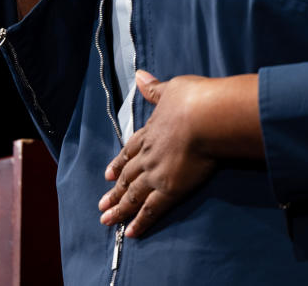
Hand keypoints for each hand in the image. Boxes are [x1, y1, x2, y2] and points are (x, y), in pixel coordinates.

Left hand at [98, 71, 217, 237]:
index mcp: (150, 132)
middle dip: (113, 190)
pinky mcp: (169, 189)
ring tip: (106, 220)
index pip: (130, 151)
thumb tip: (139, 75)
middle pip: (127, 176)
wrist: (206, 116)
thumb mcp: (171, 89)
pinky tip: (130, 232)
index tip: (108, 174)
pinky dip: (139, 221)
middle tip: (101, 205)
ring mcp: (156, 173)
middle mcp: (148, 155)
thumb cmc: (194, 99)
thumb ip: (154, 88)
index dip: (118, 163)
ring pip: (132, 195)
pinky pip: (150, 210)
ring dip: (118, 209)